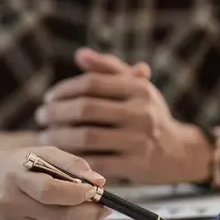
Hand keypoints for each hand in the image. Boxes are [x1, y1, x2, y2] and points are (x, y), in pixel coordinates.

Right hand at [0, 146, 108, 219]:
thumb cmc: (16, 165)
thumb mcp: (40, 153)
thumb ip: (71, 164)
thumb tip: (99, 181)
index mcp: (16, 178)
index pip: (49, 191)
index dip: (76, 193)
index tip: (95, 190)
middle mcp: (11, 203)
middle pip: (57, 216)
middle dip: (87, 213)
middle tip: (104, 206)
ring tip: (94, 212)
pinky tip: (78, 219)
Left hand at [35, 49, 212, 183]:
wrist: (178, 152)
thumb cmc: (148, 115)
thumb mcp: (135, 88)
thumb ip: (109, 69)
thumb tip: (81, 54)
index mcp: (138, 88)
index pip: (92, 83)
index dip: (64, 89)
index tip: (48, 98)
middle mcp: (141, 112)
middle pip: (86, 109)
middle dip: (56, 113)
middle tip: (40, 117)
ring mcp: (139, 140)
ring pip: (87, 137)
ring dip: (59, 137)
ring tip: (44, 137)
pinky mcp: (137, 166)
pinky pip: (96, 163)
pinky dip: (75, 160)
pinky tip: (62, 158)